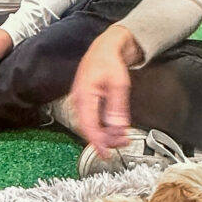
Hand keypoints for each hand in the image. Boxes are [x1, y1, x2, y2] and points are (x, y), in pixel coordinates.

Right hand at [69, 25, 143, 157]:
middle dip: (105, 139)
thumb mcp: (118, 83)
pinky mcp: (87, 103)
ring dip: (106, 134)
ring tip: (122, 138)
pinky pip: (92, 119)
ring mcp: (82, 102)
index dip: (97, 142)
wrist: (104, 48)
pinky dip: (104, 126)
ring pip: (91, 125)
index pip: (88, 126)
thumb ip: (117, 106)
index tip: (105, 153)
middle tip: (122, 143)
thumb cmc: (109, 61)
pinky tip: (115, 129)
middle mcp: (79, 101)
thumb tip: (117, 126)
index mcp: (84, 96)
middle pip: (89, 129)